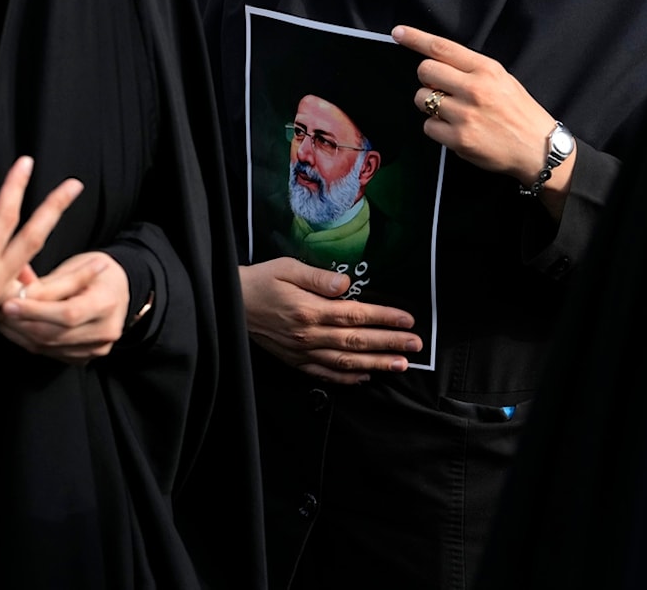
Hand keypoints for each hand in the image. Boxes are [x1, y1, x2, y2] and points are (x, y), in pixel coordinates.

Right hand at [0, 156, 83, 336]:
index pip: (4, 218)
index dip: (16, 187)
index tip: (26, 162)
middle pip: (34, 240)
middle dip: (55, 209)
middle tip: (75, 185)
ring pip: (36, 263)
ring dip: (59, 244)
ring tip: (84, 232)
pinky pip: (28, 283)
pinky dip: (47, 271)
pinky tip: (61, 260)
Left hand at [0, 252, 130, 363]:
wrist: (117, 288)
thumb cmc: (97, 272)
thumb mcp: (77, 267)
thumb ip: (48, 285)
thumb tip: (18, 295)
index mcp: (107, 304)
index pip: (67, 314)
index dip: (35, 311)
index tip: (8, 304)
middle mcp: (105, 331)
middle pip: (53, 334)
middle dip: (18, 323)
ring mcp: (96, 348)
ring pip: (46, 346)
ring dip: (16, 333)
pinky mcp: (84, 357)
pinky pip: (48, 352)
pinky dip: (26, 340)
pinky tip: (10, 327)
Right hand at [241, 258, 422, 384]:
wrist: (230, 304)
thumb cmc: (261, 281)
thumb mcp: (287, 267)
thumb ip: (318, 278)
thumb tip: (345, 284)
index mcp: (310, 310)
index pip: (356, 315)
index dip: (384, 318)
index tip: (407, 320)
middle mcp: (309, 335)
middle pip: (357, 341)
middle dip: (390, 344)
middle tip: (415, 345)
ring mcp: (302, 352)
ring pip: (346, 362)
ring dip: (376, 364)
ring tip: (400, 365)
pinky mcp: (295, 361)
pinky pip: (325, 374)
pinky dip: (348, 379)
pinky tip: (366, 377)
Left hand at [392, 25, 575, 216]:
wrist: (537, 148)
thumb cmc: (518, 112)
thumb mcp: (502, 79)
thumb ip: (470, 70)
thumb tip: (436, 65)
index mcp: (485, 69)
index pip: (442, 47)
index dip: (416, 38)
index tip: (398, 33)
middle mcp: (474, 88)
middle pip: (425, 71)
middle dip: (426, 80)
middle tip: (440, 89)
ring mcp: (464, 114)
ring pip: (422, 100)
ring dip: (429, 105)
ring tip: (451, 112)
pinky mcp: (458, 139)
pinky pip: (427, 127)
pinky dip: (436, 129)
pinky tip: (454, 130)